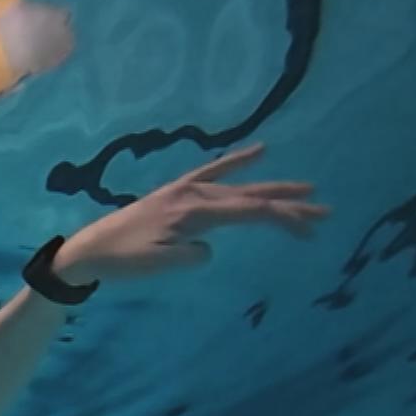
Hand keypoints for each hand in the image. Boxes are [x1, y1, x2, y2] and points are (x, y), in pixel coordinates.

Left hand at [53, 143, 327, 280]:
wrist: (91, 248)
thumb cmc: (123, 261)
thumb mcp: (157, 265)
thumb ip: (188, 256)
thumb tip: (209, 249)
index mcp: (193, 212)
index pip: (248, 212)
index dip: (282, 219)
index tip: (309, 229)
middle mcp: (194, 195)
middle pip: (251, 198)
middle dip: (289, 205)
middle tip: (324, 213)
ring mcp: (186, 190)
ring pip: (239, 188)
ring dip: (273, 190)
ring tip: (306, 191)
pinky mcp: (178, 191)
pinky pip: (213, 171)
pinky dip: (237, 161)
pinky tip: (260, 150)